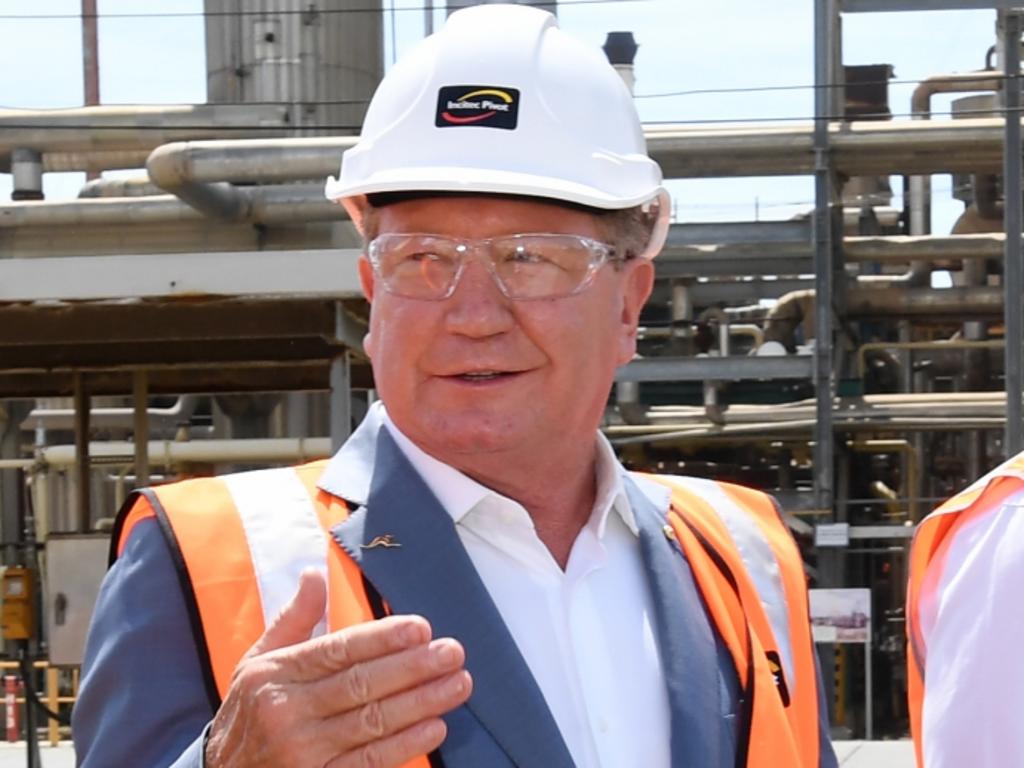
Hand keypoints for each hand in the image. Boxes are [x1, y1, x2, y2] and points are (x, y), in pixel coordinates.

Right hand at [205, 569, 471, 767]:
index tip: (422, 628)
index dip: (382, 639)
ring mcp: (302, 752)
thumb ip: (292, 619)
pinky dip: (405, 745)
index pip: (338, 651)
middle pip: (361, 685)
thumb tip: (314, 572)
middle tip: (453, 652)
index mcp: (276, 674)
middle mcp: (287, 711)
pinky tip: (435, 727)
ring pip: (372, 723)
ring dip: (421, 703)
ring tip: (458, 684)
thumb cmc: (249, 713)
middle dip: (413, 667)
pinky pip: (369, 762)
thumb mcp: (257, 662)